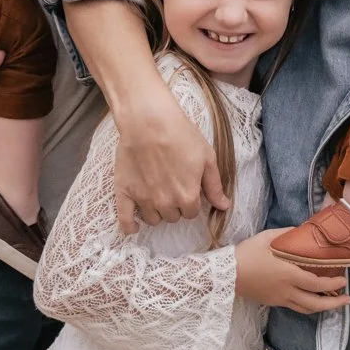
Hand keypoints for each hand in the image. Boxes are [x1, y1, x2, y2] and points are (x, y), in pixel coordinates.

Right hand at [113, 88, 227, 231]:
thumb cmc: (180, 135)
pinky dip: (130, 226)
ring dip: (157, 211)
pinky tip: (134, 228)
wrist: (149, 120)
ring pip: (153, 219)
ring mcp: (144, 199)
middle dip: (174, 205)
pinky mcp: (125, 192)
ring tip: (156, 194)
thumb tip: (224, 206)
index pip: (191, 213)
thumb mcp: (206, 157)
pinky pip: (126, 220)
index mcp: (187, 196)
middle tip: (171, 185)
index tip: (186, 187)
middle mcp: (166, 203)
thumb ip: (214, 186)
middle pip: (173, 217)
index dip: (190, 200)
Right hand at [234, 232, 349, 313]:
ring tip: (335, 303)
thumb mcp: (268, 237)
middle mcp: (287, 290)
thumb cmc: (248, 253)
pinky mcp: (274, 303)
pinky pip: (296, 308)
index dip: (333, 284)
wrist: (226, 274)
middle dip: (335, 303)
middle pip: (316, 303)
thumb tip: (305, 230)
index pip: (317, 284)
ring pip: (307, 309)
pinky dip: (309, 306)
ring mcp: (280, 299)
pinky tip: (313, 300)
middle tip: (347, 299)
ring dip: (324, 308)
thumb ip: (289, 234)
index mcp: (288, 274)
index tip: (343, 279)